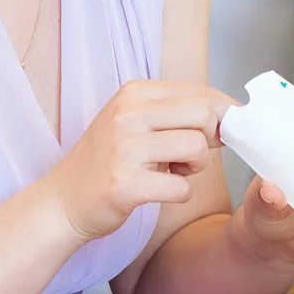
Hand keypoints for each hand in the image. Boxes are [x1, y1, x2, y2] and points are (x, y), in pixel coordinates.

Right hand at [47, 80, 225, 243]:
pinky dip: (179, 194)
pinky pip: (182, 187)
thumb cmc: (107, 162)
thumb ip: (178, 115)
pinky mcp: (125, 184)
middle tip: (185, 157)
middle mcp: (128, 114)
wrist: (62, 201)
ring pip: (196, 148)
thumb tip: (232, 116)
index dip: (223, 112)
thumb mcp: (135, 123)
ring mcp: (125, 148)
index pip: (199, 91)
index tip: (230, 129)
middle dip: (207, 140)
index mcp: (134, 93)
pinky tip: (157, 191)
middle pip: (203, 115)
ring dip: (193, 169)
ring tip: (169, 173)